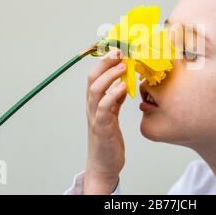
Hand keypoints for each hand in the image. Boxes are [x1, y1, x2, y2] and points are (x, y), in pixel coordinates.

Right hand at [84, 49, 126, 193]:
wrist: (104, 165)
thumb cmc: (109, 139)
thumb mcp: (113, 115)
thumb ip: (115, 99)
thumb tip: (123, 82)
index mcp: (95, 102)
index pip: (95, 75)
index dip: (104, 61)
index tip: (116, 49)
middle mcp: (92, 106)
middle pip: (92, 78)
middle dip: (104, 62)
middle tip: (119, 52)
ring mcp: (95, 116)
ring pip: (96, 89)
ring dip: (109, 75)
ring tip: (123, 65)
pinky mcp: (102, 128)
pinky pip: (104, 108)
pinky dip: (113, 95)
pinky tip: (123, 87)